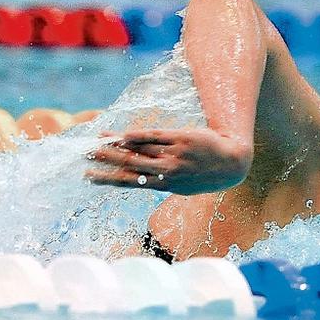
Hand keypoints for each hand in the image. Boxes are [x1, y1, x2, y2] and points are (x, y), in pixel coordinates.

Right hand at [85, 128, 252, 195]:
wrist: (233, 163)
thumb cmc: (206, 173)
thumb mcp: (184, 184)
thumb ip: (162, 180)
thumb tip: (139, 177)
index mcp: (165, 185)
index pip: (131, 182)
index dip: (108, 179)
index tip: (90, 177)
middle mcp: (167, 171)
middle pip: (131, 164)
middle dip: (107, 160)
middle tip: (86, 155)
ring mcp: (174, 155)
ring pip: (140, 150)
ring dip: (117, 145)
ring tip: (99, 140)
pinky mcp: (182, 138)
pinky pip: (156, 136)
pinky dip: (138, 135)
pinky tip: (124, 134)